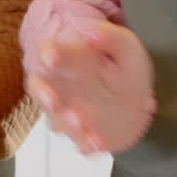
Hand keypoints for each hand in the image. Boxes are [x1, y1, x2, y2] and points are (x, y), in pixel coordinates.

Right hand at [25, 20, 155, 154]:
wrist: (135, 98)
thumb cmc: (122, 67)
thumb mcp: (124, 45)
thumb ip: (111, 37)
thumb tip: (91, 33)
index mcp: (67, 59)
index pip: (48, 54)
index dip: (47, 56)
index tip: (49, 58)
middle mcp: (60, 87)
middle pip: (41, 91)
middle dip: (44, 97)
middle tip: (53, 100)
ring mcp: (68, 111)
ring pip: (56, 119)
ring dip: (64, 122)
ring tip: (80, 123)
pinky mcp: (82, 133)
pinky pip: (78, 140)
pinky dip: (85, 143)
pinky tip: (97, 142)